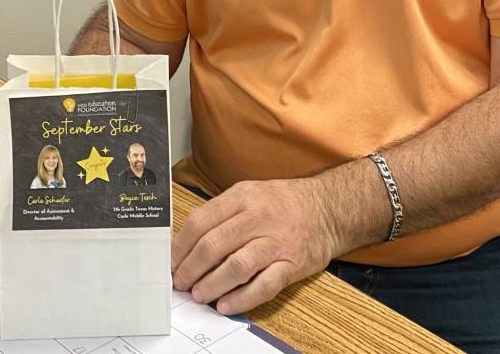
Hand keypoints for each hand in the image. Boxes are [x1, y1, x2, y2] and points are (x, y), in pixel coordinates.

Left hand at [171, 178, 342, 314]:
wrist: (328, 207)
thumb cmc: (283, 203)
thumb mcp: (250, 194)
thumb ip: (222, 214)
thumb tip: (187, 243)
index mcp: (243, 197)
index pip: (201, 221)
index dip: (180, 246)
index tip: (170, 262)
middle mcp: (258, 217)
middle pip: (214, 245)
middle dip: (191, 268)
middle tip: (180, 283)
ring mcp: (276, 241)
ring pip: (236, 266)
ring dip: (212, 284)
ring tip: (198, 295)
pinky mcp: (292, 264)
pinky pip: (263, 285)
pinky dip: (241, 298)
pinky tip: (225, 305)